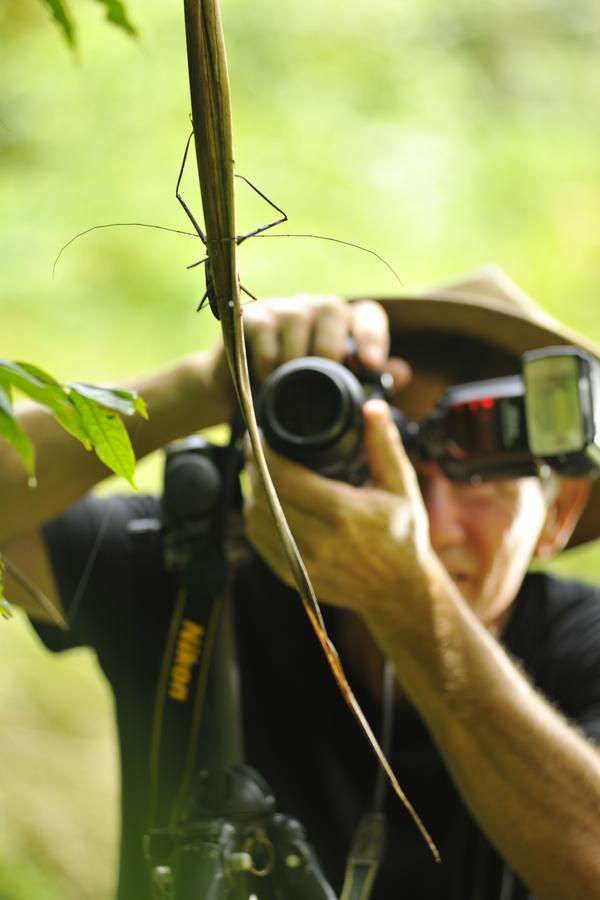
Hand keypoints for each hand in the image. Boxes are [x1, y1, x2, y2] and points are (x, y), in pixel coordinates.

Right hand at [208, 294, 410, 411]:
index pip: (367, 315)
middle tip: (324, 376)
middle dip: (331, 345)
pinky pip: (264, 328)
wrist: (240, 396)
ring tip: (291, 386)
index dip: (372, 335)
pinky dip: (268, 358)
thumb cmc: (292, 394)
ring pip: (298, 316)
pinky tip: (267, 380)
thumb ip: (367, 383)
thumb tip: (401, 372)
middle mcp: (314, 310)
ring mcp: (282, 309)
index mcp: (341, 326)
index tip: (371, 365)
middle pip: (333, 308)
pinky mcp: (250, 317)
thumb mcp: (331, 393)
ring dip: (296, 355)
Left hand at [244, 399, 433, 618]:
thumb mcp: (400, 487)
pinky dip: (256, 521)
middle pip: (264, 496)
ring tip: (258, 475)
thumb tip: (372, 407)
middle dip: (253, 469)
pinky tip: (264, 504)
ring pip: (255, 521)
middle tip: (255, 451)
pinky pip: (261, 543)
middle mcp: (319, 539)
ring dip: (251, 494)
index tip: (257, 436)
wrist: (401, 592)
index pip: (282, 476)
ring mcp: (304, 562)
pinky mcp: (295, 578)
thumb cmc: (403, 536)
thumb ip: (383, 445)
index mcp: (342, 512)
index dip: (262, 453)